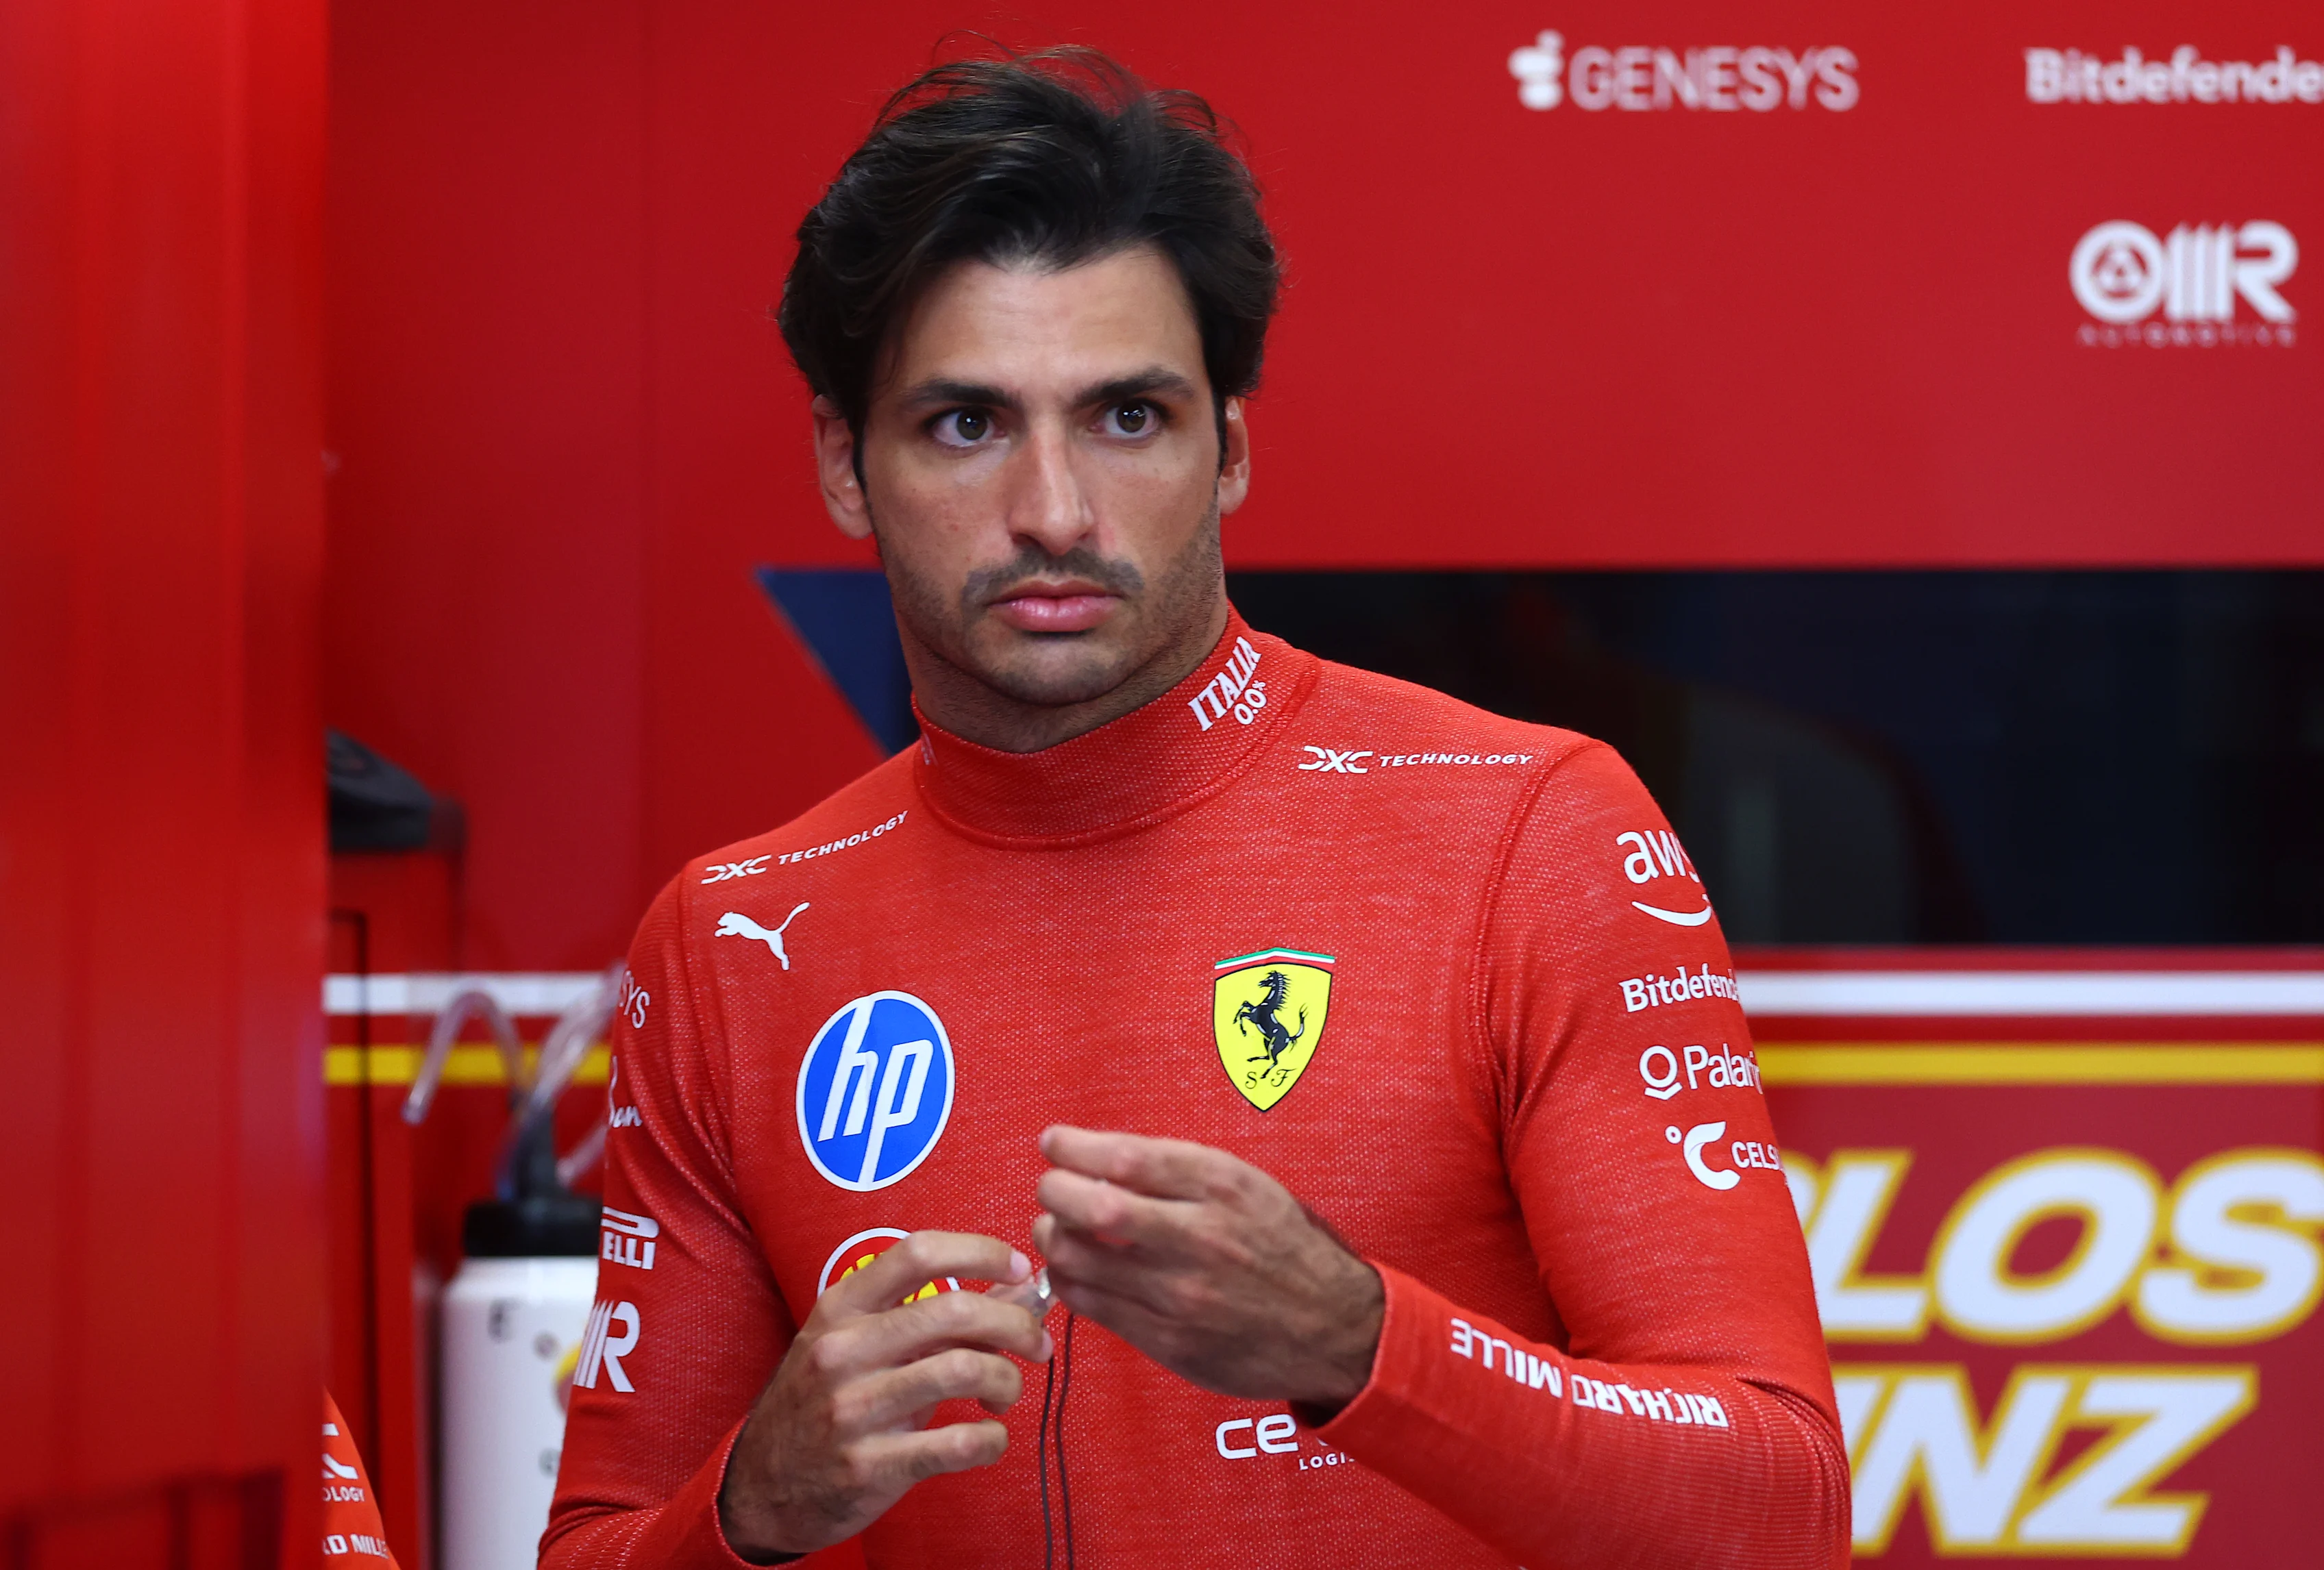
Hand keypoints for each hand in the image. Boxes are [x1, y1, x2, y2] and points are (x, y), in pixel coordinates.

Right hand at [717, 1231, 1051, 1561]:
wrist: (763, 1485)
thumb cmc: (824, 1401)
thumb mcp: (859, 1344)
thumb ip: (931, 1316)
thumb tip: (1015, 1292)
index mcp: (842, 1307)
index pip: (919, 1252)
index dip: (981, 1253)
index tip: (1017, 1269)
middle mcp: (844, 1350)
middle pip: (954, 1311)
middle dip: (1016, 1324)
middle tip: (1036, 1343)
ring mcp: (854, 1409)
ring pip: (964, 1371)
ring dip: (1008, 1380)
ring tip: (1006, 1392)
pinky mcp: (869, 1466)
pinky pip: (958, 1444)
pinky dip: (992, 1439)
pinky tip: (989, 1437)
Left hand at [1032, 1126, 1383, 1413]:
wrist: (1331, 1326)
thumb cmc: (1282, 1248)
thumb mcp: (1245, 1185)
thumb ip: (1177, 1171)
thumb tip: (1098, 1157)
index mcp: (1220, 1187)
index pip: (1124, 1158)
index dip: (1074, 1148)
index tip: (1054, 1144)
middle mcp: (1200, 1237)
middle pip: (1092, 1207)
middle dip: (1054, 1192)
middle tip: (1051, 1188)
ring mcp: (1182, 1293)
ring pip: (1080, 1260)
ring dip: (1052, 1239)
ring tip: (1057, 1230)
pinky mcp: (1169, 1340)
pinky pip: (1092, 1306)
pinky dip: (1069, 1281)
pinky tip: (1074, 1269)